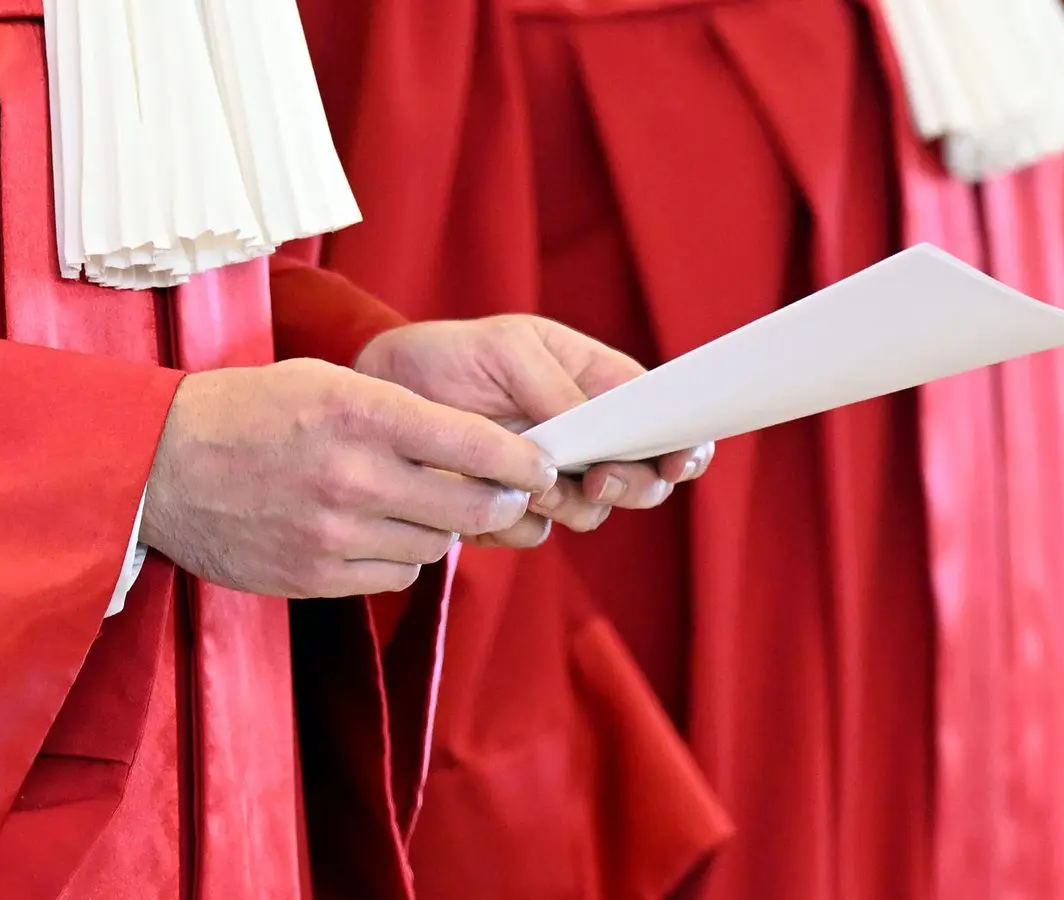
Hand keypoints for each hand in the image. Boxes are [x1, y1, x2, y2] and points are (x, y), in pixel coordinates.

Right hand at [140, 359, 556, 596]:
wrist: (159, 465)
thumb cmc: (249, 412)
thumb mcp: (326, 383)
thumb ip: (401, 414)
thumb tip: (480, 452)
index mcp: (360, 412)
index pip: (473, 442)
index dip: (523, 460)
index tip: (544, 466)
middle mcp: (352, 475)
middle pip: (470, 505)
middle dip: (500, 501)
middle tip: (507, 495)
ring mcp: (333, 533)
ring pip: (436, 544)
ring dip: (441, 528)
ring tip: (413, 505)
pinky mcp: (314, 578)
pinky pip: (395, 576)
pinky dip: (399, 558)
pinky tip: (374, 534)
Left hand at [354, 315, 712, 547]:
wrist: (380, 393)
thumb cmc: (448, 356)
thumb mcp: (506, 350)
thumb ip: (556, 386)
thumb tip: (593, 429)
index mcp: (596, 385)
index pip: (662, 419)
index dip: (683, 444)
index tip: (680, 461)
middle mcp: (583, 437)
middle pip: (642, 478)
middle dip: (630, 484)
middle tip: (597, 478)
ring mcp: (548, 479)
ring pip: (590, 512)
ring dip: (567, 503)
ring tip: (527, 481)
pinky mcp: (508, 512)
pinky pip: (532, 533)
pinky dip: (513, 520)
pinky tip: (483, 494)